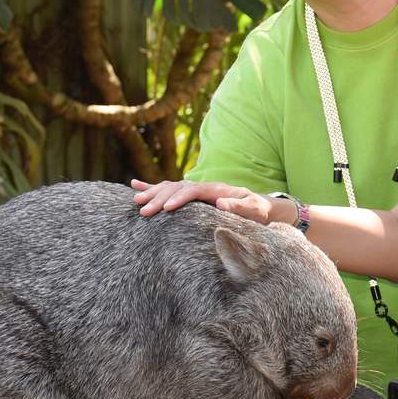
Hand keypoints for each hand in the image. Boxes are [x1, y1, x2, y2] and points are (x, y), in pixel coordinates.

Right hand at [130, 179, 288, 223]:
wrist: (263, 208)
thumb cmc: (260, 212)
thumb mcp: (255, 210)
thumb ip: (240, 207)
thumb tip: (221, 203)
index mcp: (218, 189)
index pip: (195, 190)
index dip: (180, 198)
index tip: (167, 208)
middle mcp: (205, 187)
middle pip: (178, 187)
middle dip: (160, 197)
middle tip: (144, 210)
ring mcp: (197, 190)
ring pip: (170, 187)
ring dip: (152, 192)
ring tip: (135, 200)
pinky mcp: (192, 197)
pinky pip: (169, 190)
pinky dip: (151, 187)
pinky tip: (134, 186)